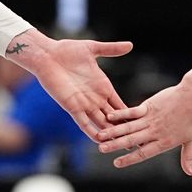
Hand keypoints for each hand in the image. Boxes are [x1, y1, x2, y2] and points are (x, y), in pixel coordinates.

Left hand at [6, 31, 131, 135]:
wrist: (47, 55)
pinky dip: (91, 132)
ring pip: (101, 124)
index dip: (131, 114)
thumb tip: (130, 45)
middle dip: (124, 130)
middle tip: (137, 142)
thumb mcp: (92, 49)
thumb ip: (111, 49)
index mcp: (103, 86)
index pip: (120, 104)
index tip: (144, 124)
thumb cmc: (67, 50)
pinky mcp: (72, 107)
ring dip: (109, 134)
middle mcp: (96, 98)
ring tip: (121, 146)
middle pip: (113, 119)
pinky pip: (83, 123)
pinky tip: (99, 141)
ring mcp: (84, 104)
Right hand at [95, 77, 191, 174]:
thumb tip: (190, 173)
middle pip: (131, 141)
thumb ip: (187, 157)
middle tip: (101, 149)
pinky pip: (132, 112)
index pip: (143, 153)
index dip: (129, 159)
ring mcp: (151, 119)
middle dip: (115, 145)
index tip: (116, 164)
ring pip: (129, 127)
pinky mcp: (149, 106)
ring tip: (101, 135)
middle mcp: (155, 132)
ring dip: (113, 132)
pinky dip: (120, 115)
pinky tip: (109, 117)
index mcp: (164, 142)